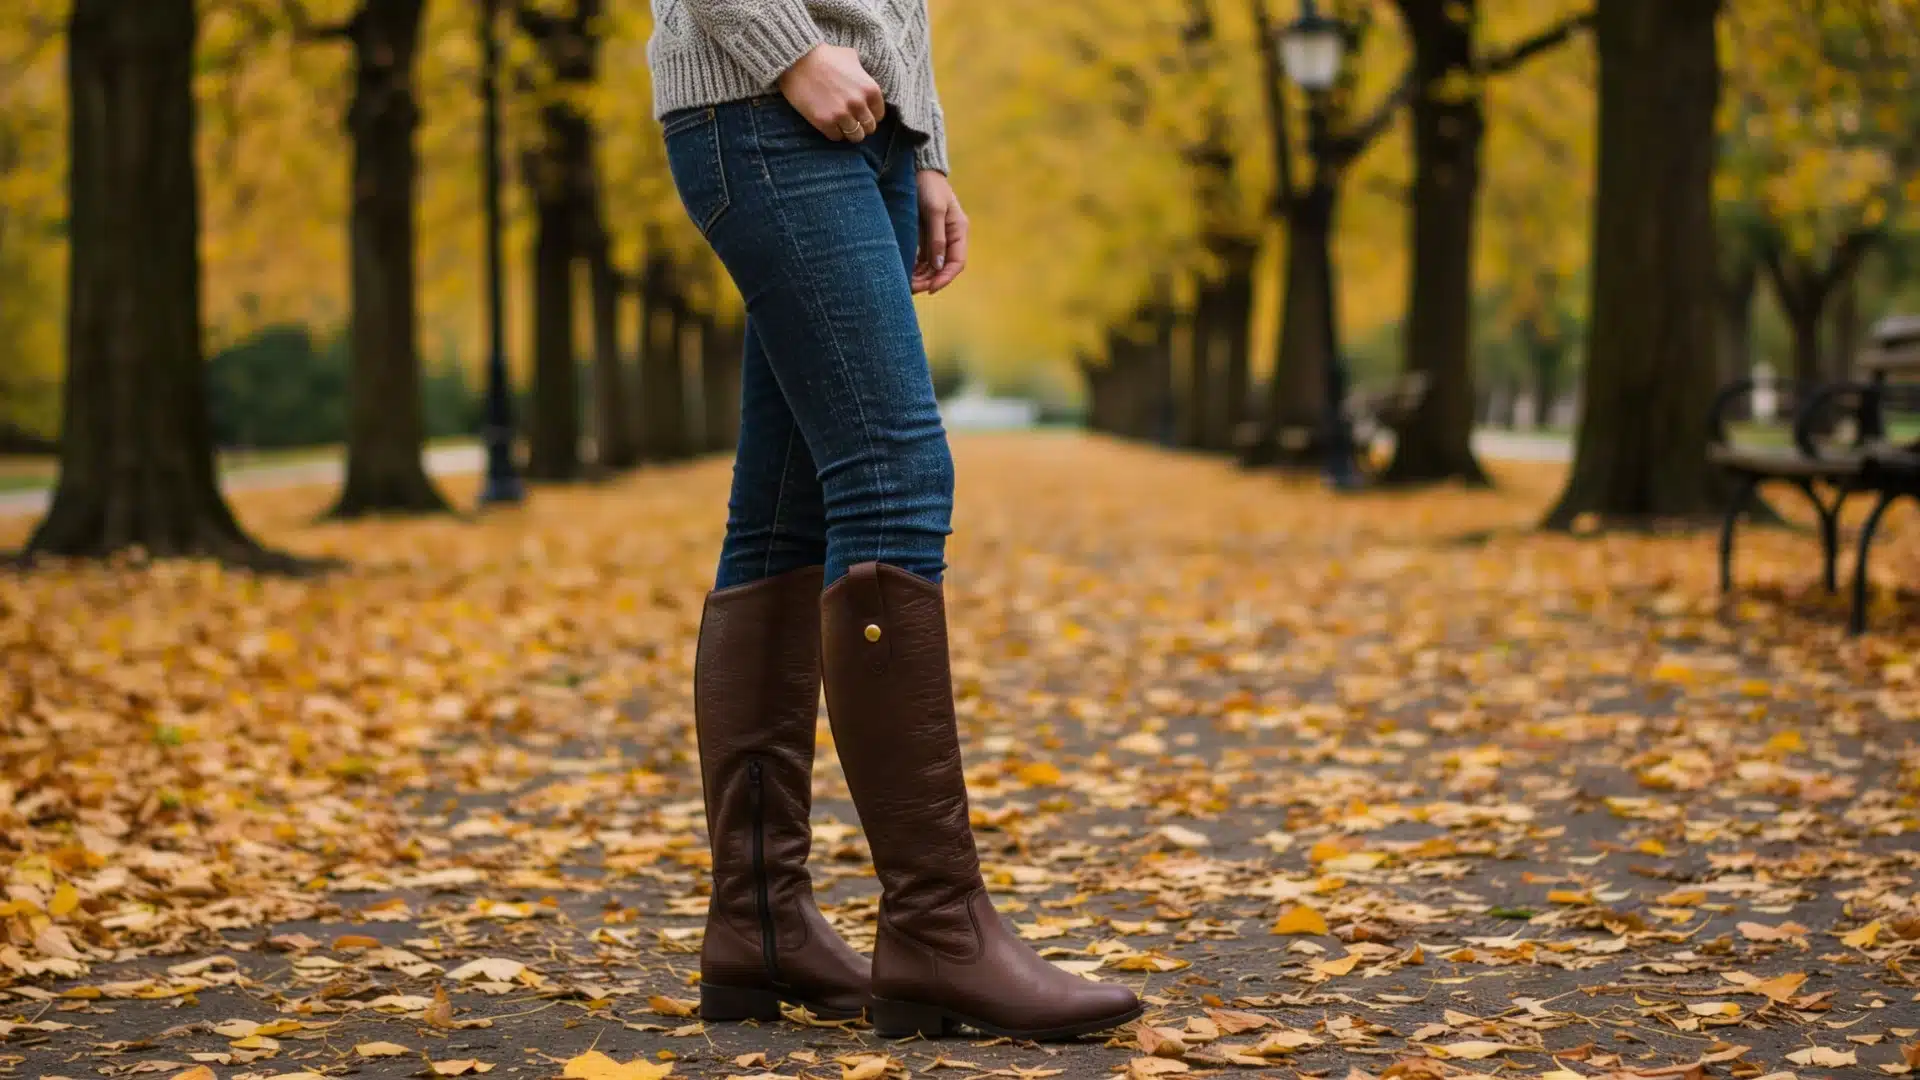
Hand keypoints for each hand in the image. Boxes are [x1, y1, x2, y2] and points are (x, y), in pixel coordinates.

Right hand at [778, 45, 883, 142]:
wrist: (798, 59)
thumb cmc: (825, 56)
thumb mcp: (851, 57)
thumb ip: (862, 73)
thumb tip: (864, 81)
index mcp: (870, 89)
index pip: (879, 114)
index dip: (871, 115)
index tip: (862, 113)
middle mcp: (859, 104)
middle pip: (869, 128)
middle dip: (861, 125)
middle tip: (851, 120)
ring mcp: (842, 114)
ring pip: (855, 137)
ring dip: (849, 132)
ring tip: (841, 125)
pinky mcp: (824, 122)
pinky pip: (836, 137)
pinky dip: (834, 132)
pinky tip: (829, 123)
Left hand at [912, 171, 967, 294]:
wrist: (918, 170)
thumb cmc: (928, 186)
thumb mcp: (934, 211)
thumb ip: (937, 238)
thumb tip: (938, 266)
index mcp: (959, 230)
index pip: (957, 262)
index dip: (945, 278)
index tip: (931, 289)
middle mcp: (951, 236)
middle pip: (944, 267)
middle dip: (930, 280)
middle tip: (913, 289)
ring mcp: (938, 237)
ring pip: (933, 266)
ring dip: (922, 277)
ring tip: (907, 285)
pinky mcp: (926, 236)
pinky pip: (923, 259)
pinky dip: (916, 268)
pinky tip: (905, 274)